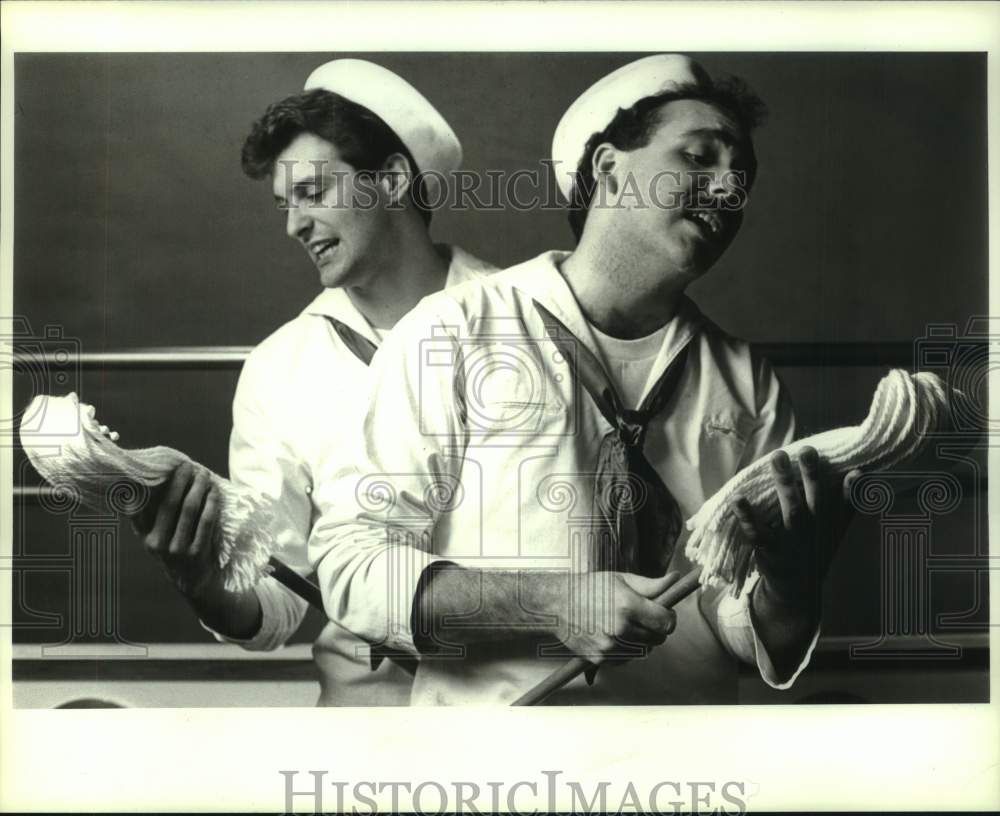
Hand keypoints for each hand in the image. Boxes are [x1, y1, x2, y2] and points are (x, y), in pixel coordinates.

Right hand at [131, 461, 221, 598]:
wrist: (192, 583)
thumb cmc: (174, 551)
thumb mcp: (156, 537)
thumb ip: (149, 516)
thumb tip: (149, 481)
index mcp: (145, 536)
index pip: (144, 505)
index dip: (153, 484)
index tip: (162, 465)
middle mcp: (157, 543)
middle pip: (169, 503)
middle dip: (179, 481)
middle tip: (186, 464)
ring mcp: (177, 549)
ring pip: (189, 510)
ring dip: (198, 487)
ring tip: (203, 473)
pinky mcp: (197, 553)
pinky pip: (206, 521)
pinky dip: (211, 502)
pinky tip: (214, 491)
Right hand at [552, 570, 678, 663]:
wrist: (558, 604)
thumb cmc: (590, 588)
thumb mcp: (620, 579)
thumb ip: (650, 585)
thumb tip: (675, 581)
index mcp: (628, 605)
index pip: (666, 622)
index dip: (669, 617)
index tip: (664, 613)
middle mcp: (620, 628)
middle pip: (658, 639)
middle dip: (656, 629)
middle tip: (643, 618)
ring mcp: (610, 646)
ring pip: (644, 651)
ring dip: (642, 641)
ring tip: (627, 626)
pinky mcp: (601, 659)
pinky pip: (627, 660)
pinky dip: (627, 650)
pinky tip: (615, 636)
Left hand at [733, 447, 859, 615]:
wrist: (794, 593)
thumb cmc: (815, 552)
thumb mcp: (836, 533)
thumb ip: (846, 505)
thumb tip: (859, 473)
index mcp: (829, 529)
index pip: (842, 507)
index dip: (849, 492)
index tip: (853, 472)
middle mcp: (814, 535)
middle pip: (815, 503)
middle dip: (811, 476)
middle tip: (807, 450)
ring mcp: (792, 543)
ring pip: (790, 511)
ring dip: (785, 484)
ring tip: (777, 457)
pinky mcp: (769, 551)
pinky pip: (757, 533)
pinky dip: (747, 517)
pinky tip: (738, 498)